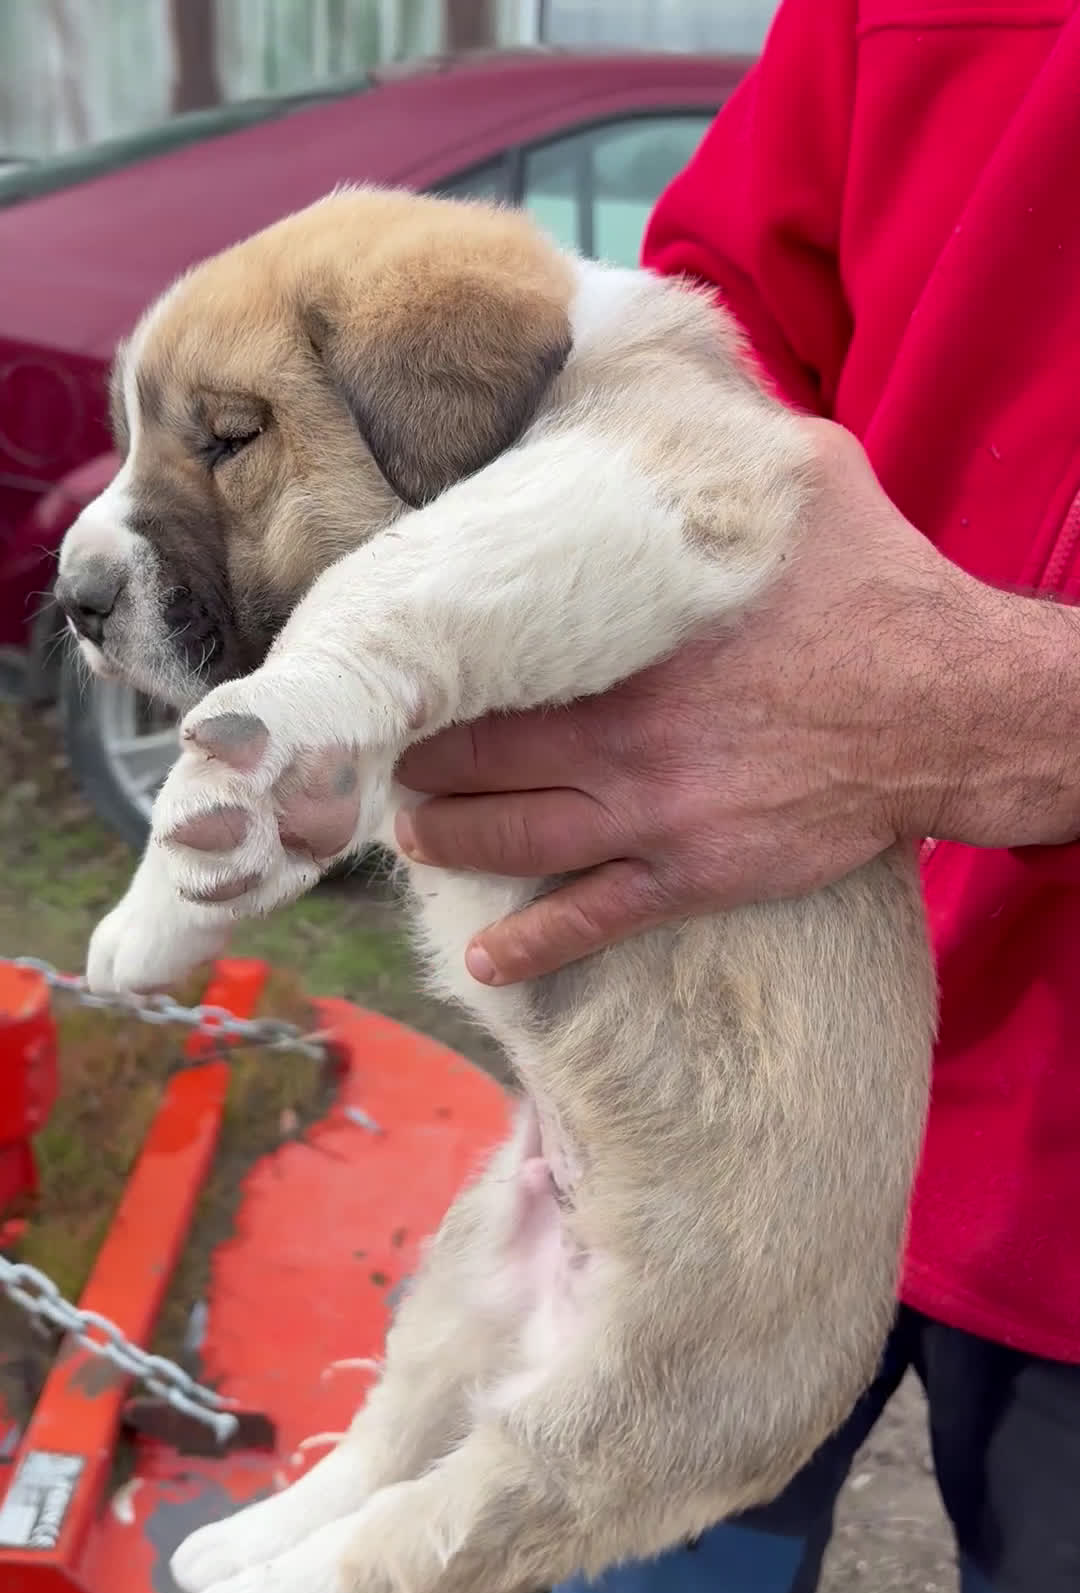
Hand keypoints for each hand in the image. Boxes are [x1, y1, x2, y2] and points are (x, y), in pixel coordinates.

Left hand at [396, 420, 1037, 984]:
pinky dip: (532, 945)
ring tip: (415, 829)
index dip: (436, 668)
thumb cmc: (877, 589)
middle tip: (388, 752)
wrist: (952, 708)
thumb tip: (651, 384)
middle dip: (422, 760)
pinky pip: (594, 918)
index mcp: (628, 642)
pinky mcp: (694, 873)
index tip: (398, 666)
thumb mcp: (800, 479)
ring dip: (450, 839)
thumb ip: (710, 443)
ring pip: (514, 838)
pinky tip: (487, 959)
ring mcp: (654, 814)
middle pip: (481, 757)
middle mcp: (622, 735)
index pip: (494, 658)